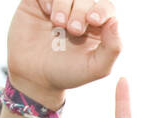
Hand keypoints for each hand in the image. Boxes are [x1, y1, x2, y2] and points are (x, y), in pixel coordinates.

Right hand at [6, 0, 121, 106]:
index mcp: (98, 27)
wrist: (34, 76)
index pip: (107, 8)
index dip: (102, 10)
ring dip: (64, 4)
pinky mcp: (37, 3)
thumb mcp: (96, 67)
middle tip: (73, 30)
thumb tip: (116, 21)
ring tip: (58, 23)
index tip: (93, 20)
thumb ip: (112, 48)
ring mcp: (58, 6)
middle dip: (81, 12)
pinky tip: (47, 12)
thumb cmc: (67, 73)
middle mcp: (79, 13)